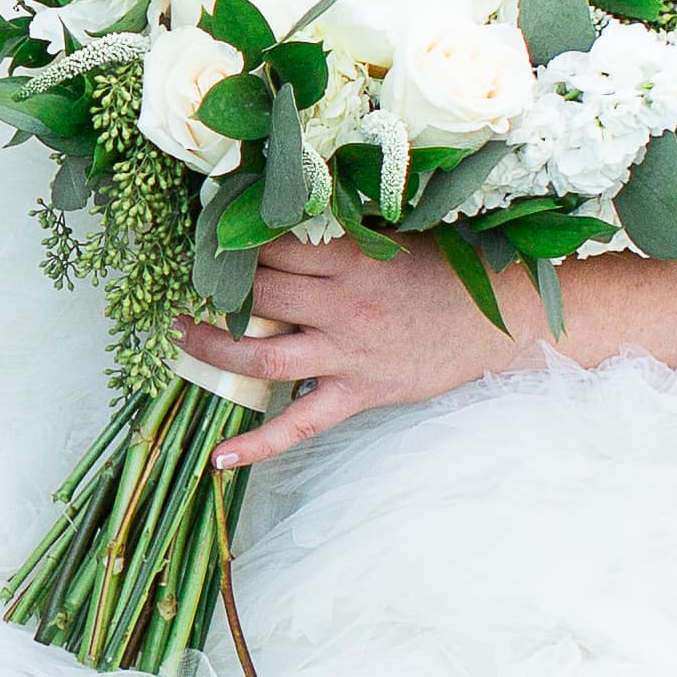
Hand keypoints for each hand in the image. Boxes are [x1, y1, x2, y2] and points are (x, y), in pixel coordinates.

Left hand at [184, 233, 530, 465]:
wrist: (496, 320)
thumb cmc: (440, 273)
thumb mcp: (390, 240)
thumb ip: (337, 235)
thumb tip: (278, 219)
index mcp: (351, 258)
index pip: (272, 247)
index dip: (236, 244)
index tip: (211, 240)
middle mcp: (343, 305)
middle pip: (258, 295)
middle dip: (217, 289)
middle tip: (191, 283)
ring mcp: (348, 354)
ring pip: (261, 355)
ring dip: (211, 348)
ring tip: (180, 337)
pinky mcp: (358, 394)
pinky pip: (298, 426)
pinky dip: (257, 445)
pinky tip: (219, 457)